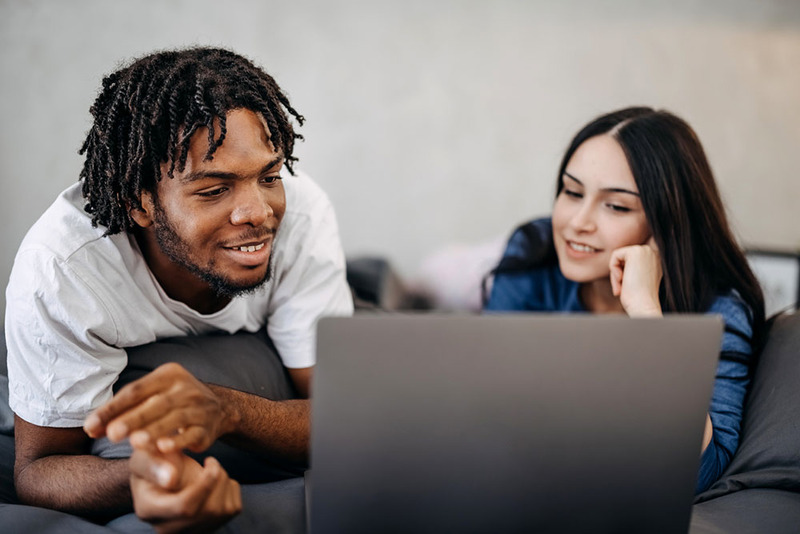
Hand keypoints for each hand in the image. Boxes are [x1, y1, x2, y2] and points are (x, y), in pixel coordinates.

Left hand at [84, 363, 239, 453]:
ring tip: (136, 443)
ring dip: (154, 430)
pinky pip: (191, 434)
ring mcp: (199, 407)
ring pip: (175, 418)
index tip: (91, 426)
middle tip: (112, 434)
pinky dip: (178, 441)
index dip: (113, 408)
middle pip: (156, 403)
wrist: (218, 409)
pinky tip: (163, 448)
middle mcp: (186, 388)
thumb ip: (124, 410)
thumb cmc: (173, 403)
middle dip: (133, 419)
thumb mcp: (152, 397)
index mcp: (168, 375)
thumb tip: (91, 428)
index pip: (136, 390)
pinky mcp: (207, 428)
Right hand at [130, 444, 241, 533]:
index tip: (210, 461)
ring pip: (222, 510)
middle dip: (217, 479)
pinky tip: (214, 483)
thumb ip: (152, 464)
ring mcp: (189, 531)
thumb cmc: (152, 462)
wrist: (161, 476)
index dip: (204, 484)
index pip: (184, 507)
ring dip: (224, 481)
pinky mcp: (209, 528)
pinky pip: (232, 509)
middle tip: (210, 461)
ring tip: (210, 470)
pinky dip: (230, 489)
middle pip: (208, 510)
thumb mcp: (144, 456)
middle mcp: (167, 529)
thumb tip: (171, 479)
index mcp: (148, 510)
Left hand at [608, 237, 662, 316]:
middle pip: (624, 258)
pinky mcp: (635, 252)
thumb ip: (633, 269)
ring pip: (619, 257)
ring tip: (622, 287)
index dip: (625, 274)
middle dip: (619, 274)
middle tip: (622, 289)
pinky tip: (622, 280)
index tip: (628, 288)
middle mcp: (653, 253)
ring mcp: (646, 251)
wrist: (643, 306)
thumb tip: (622, 266)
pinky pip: (615, 255)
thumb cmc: (639, 299)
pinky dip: (613, 269)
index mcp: (656, 260)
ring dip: (616, 275)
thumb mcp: (637, 280)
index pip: (630, 261)